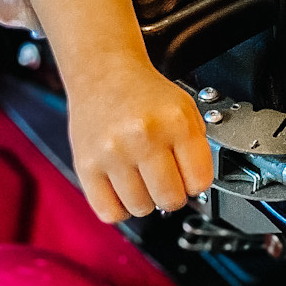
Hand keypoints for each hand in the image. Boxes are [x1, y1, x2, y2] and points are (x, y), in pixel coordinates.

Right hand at [66, 61, 213, 223]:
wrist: (104, 74)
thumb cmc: (145, 94)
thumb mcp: (185, 109)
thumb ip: (197, 148)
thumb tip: (197, 189)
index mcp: (174, 123)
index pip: (199, 181)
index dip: (196, 183)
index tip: (188, 177)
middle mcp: (142, 137)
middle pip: (170, 199)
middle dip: (172, 195)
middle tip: (165, 180)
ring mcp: (112, 153)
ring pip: (141, 208)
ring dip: (145, 200)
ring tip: (141, 179)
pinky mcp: (87, 165)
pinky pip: (109, 211)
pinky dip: (119, 208)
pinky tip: (122, 189)